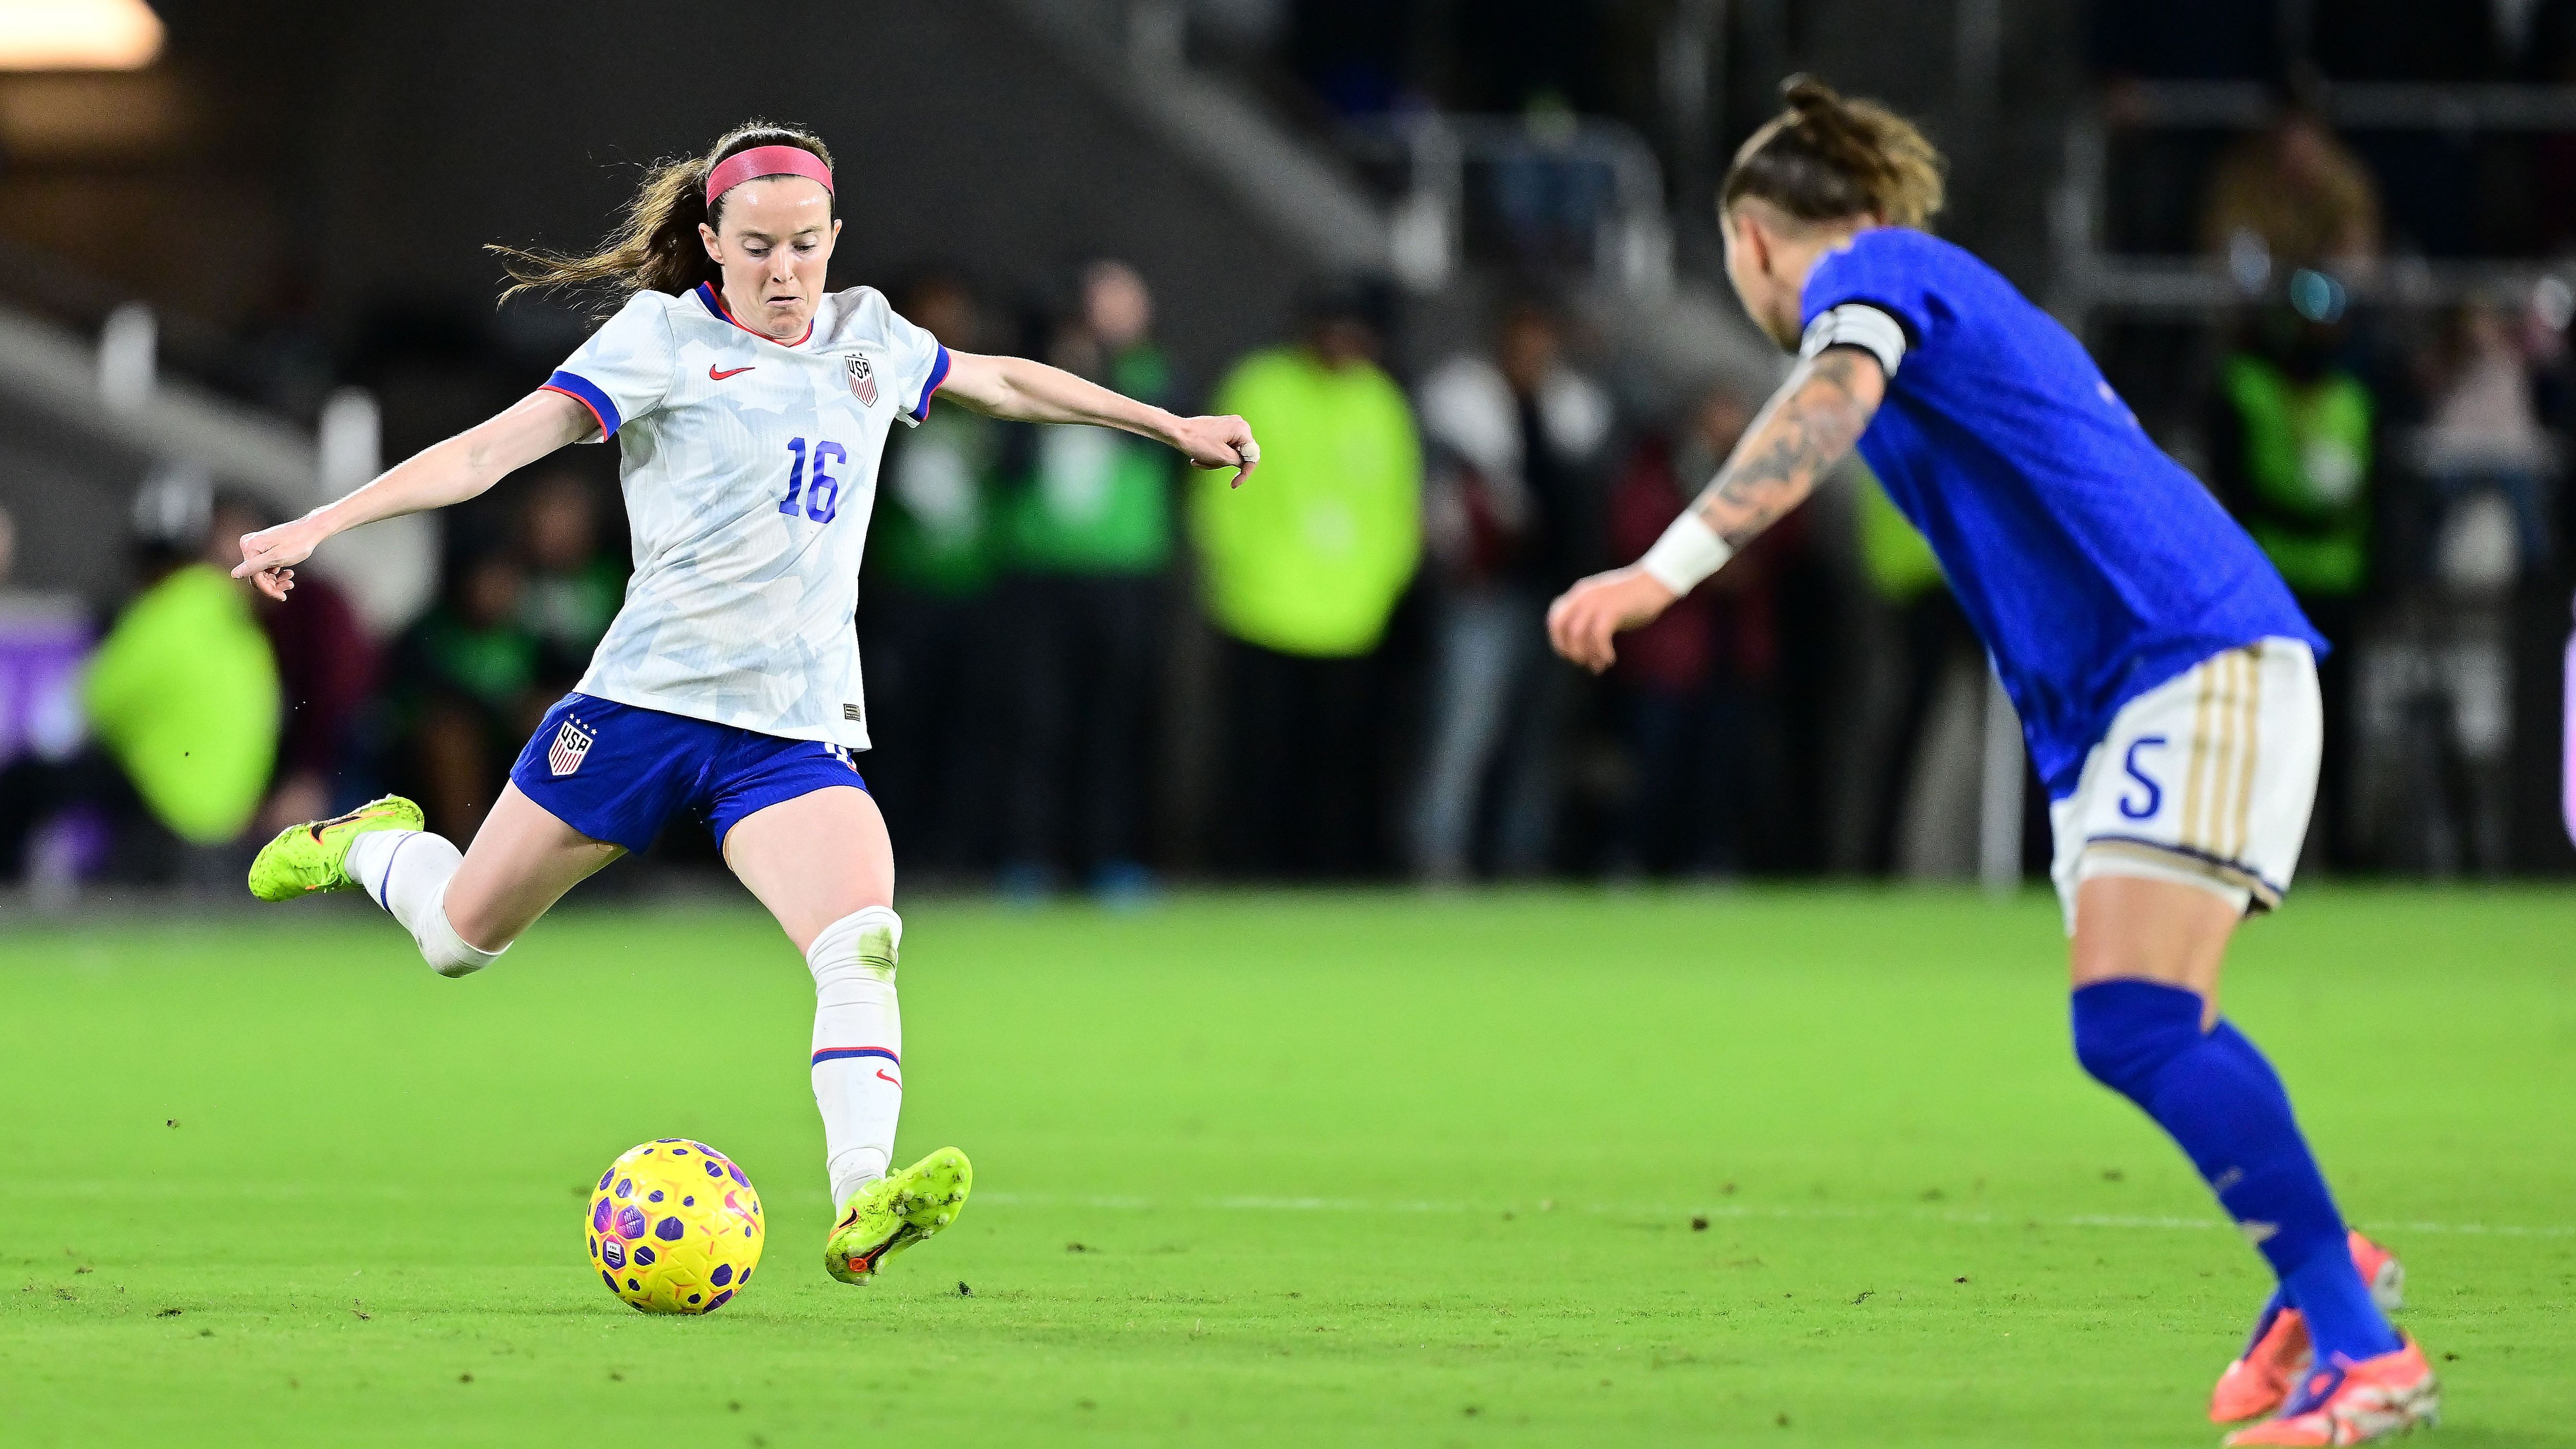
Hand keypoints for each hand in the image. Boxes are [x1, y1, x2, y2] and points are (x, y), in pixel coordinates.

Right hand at [231, 517, 325, 601]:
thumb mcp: (276, 558)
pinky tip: (289, 573)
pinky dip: (277, 573)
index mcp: (249, 547)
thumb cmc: (297, 542)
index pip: (254, 576)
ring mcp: (256, 547)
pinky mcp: (263, 549)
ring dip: (276, 580)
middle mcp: (249, 545)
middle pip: (257, 575)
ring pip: (262, 573)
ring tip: (290, 580)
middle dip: (272, 584)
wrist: (310, 530)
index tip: (283, 597)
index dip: (267, 589)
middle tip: (289, 586)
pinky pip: (266, 567)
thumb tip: (234, 575)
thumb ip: (254, 566)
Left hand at [1166, 413, 1259, 487]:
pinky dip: (1212, 455)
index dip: (1245, 472)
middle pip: (1239, 455)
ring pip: (1229, 453)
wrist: (1177, 431)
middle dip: (1222, 463)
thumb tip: (1245, 463)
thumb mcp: (1222, 457)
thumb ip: (1239, 462)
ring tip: (1198, 461)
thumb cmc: (1197, 441)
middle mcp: (1239, 425)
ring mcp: (1229, 426)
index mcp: (1242, 429)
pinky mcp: (1221, 429)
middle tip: (1207, 464)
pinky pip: (1222, 447)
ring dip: (1214, 461)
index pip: (1252, 456)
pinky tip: (1198, 457)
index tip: (1235, 484)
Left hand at [1546, 566, 1677, 673]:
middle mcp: (1583, 596)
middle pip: (1560, 628)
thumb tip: (1583, 646)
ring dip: (1586, 655)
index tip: (1570, 655)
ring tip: (1599, 666)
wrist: (1657, 582)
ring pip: (1577, 635)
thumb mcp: (1605, 604)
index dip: (1558, 642)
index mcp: (1579, 594)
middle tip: (1583, 663)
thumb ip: (1590, 617)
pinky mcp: (1612, 610)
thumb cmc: (1634, 598)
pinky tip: (1609, 660)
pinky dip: (1601, 652)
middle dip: (1569, 650)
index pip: (1554, 620)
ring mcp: (1596, 602)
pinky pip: (1598, 637)